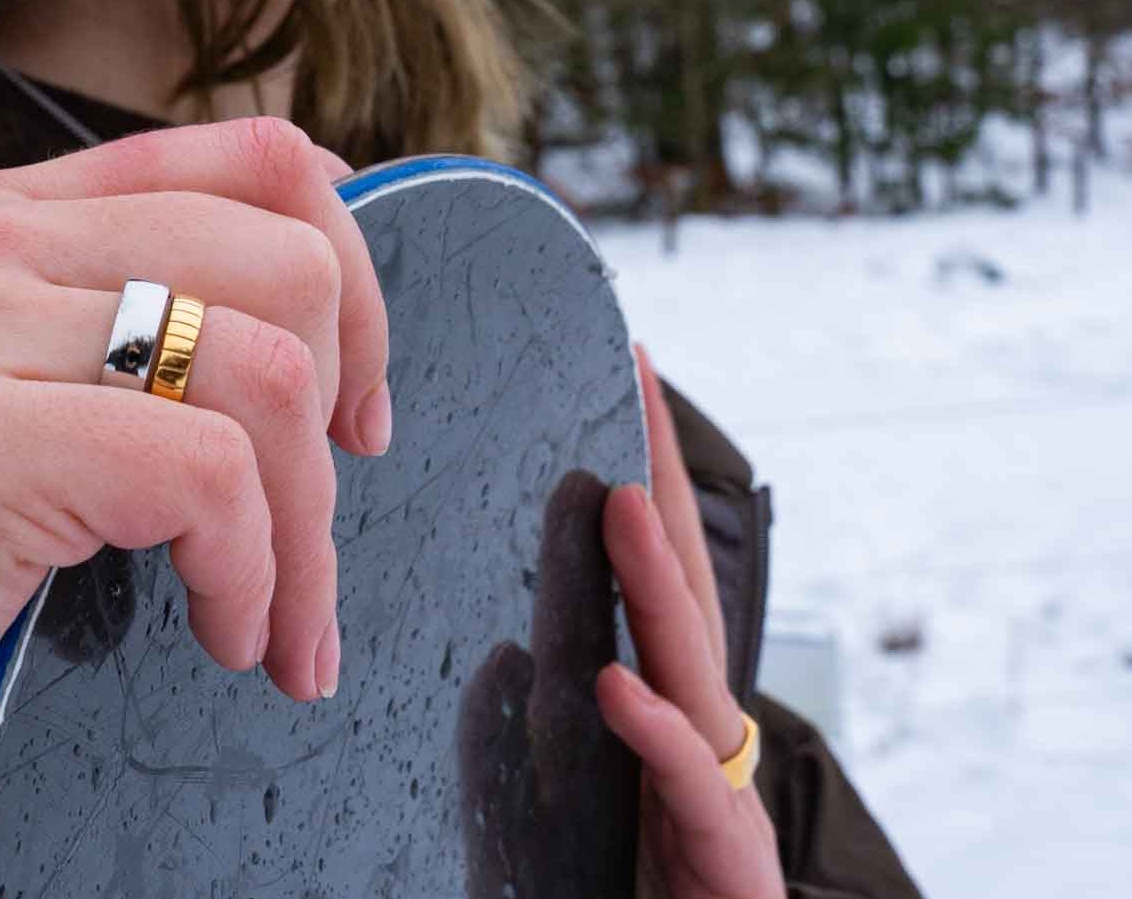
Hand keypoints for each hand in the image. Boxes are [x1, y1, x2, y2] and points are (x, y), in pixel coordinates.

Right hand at [0, 118, 389, 896]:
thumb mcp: (85, 392)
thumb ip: (181, 303)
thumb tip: (346, 243)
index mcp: (11, 209)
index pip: (256, 159)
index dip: (355, 285)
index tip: (356, 415)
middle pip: (287, 262)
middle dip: (334, 426)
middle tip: (304, 541)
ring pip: (264, 370)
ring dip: (302, 529)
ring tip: (267, 615)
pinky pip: (205, 471)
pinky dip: (249, 572)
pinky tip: (221, 634)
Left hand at [454, 347, 783, 898]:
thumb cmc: (635, 890)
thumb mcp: (574, 800)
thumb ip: (540, 728)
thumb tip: (506, 656)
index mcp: (663, 701)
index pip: (651, 566)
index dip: (642, 472)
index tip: (627, 380)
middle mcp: (698, 724)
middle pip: (682, 582)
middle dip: (663, 481)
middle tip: (638, 384)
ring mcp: (717, 784)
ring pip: (687, 662)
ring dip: (653, 579)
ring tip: (618, 501)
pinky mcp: (723, 850)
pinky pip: (685, 780)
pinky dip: (655, 730)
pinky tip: (616, 686)